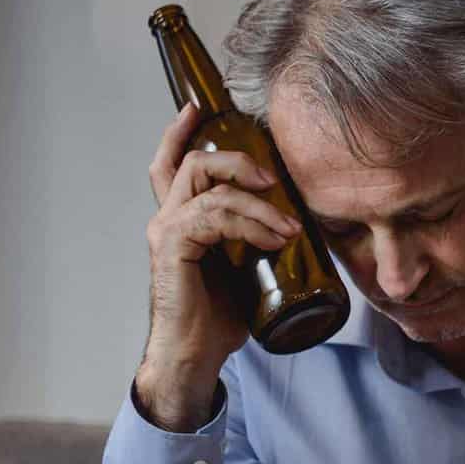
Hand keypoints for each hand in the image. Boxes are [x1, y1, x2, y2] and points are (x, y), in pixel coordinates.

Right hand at [144, 101, 301, 369]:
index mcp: (180, 220)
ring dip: (258, 204)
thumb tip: (297, 230)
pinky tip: (274, 240)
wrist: (195, 356)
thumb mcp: (243, 268)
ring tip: (288, 227)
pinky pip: (215, 216)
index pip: (172, 165)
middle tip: (272, 178)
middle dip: (238, 161)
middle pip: (194, 163)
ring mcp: (167, 231)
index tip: (198, 107)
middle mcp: (167, 219)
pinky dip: (251, 223)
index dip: (180, 132)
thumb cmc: (216, 318)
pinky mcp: (174, 247)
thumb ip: (253, 241)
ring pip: (210, 188)